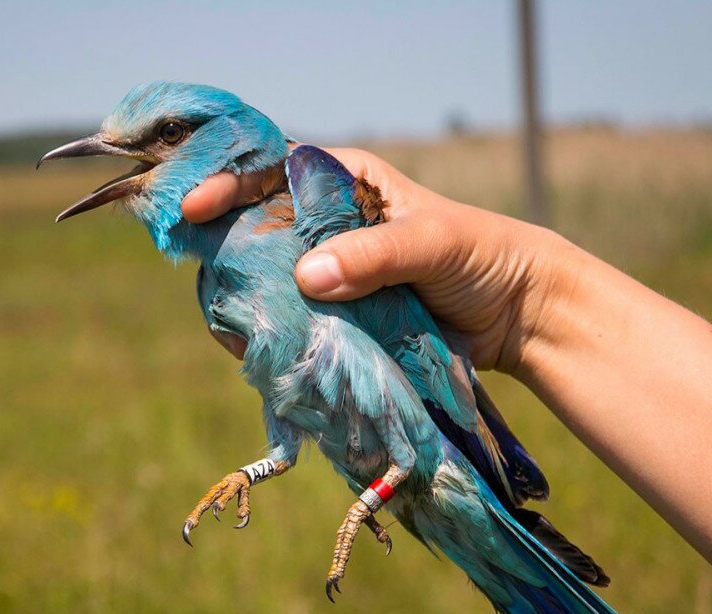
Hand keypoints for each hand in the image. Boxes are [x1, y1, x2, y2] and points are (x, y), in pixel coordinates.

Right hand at [182, 147, 573, 374]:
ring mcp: (329, 271)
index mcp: (345, 182)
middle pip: (256, 226)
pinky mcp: (336, 313)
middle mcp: (327, 222)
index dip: (227, 183)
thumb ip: (373, 254)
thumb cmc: (482, 255)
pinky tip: (261, 346)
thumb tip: (306, 277)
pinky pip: (290, 318)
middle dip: (227, 248)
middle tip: (209, 277)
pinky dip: (272, 331)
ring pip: (266, 278)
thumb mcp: (432, 243)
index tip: (195, 209)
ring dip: (246, 297)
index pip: (271, 169)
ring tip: (236, 322)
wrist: (517, 314)